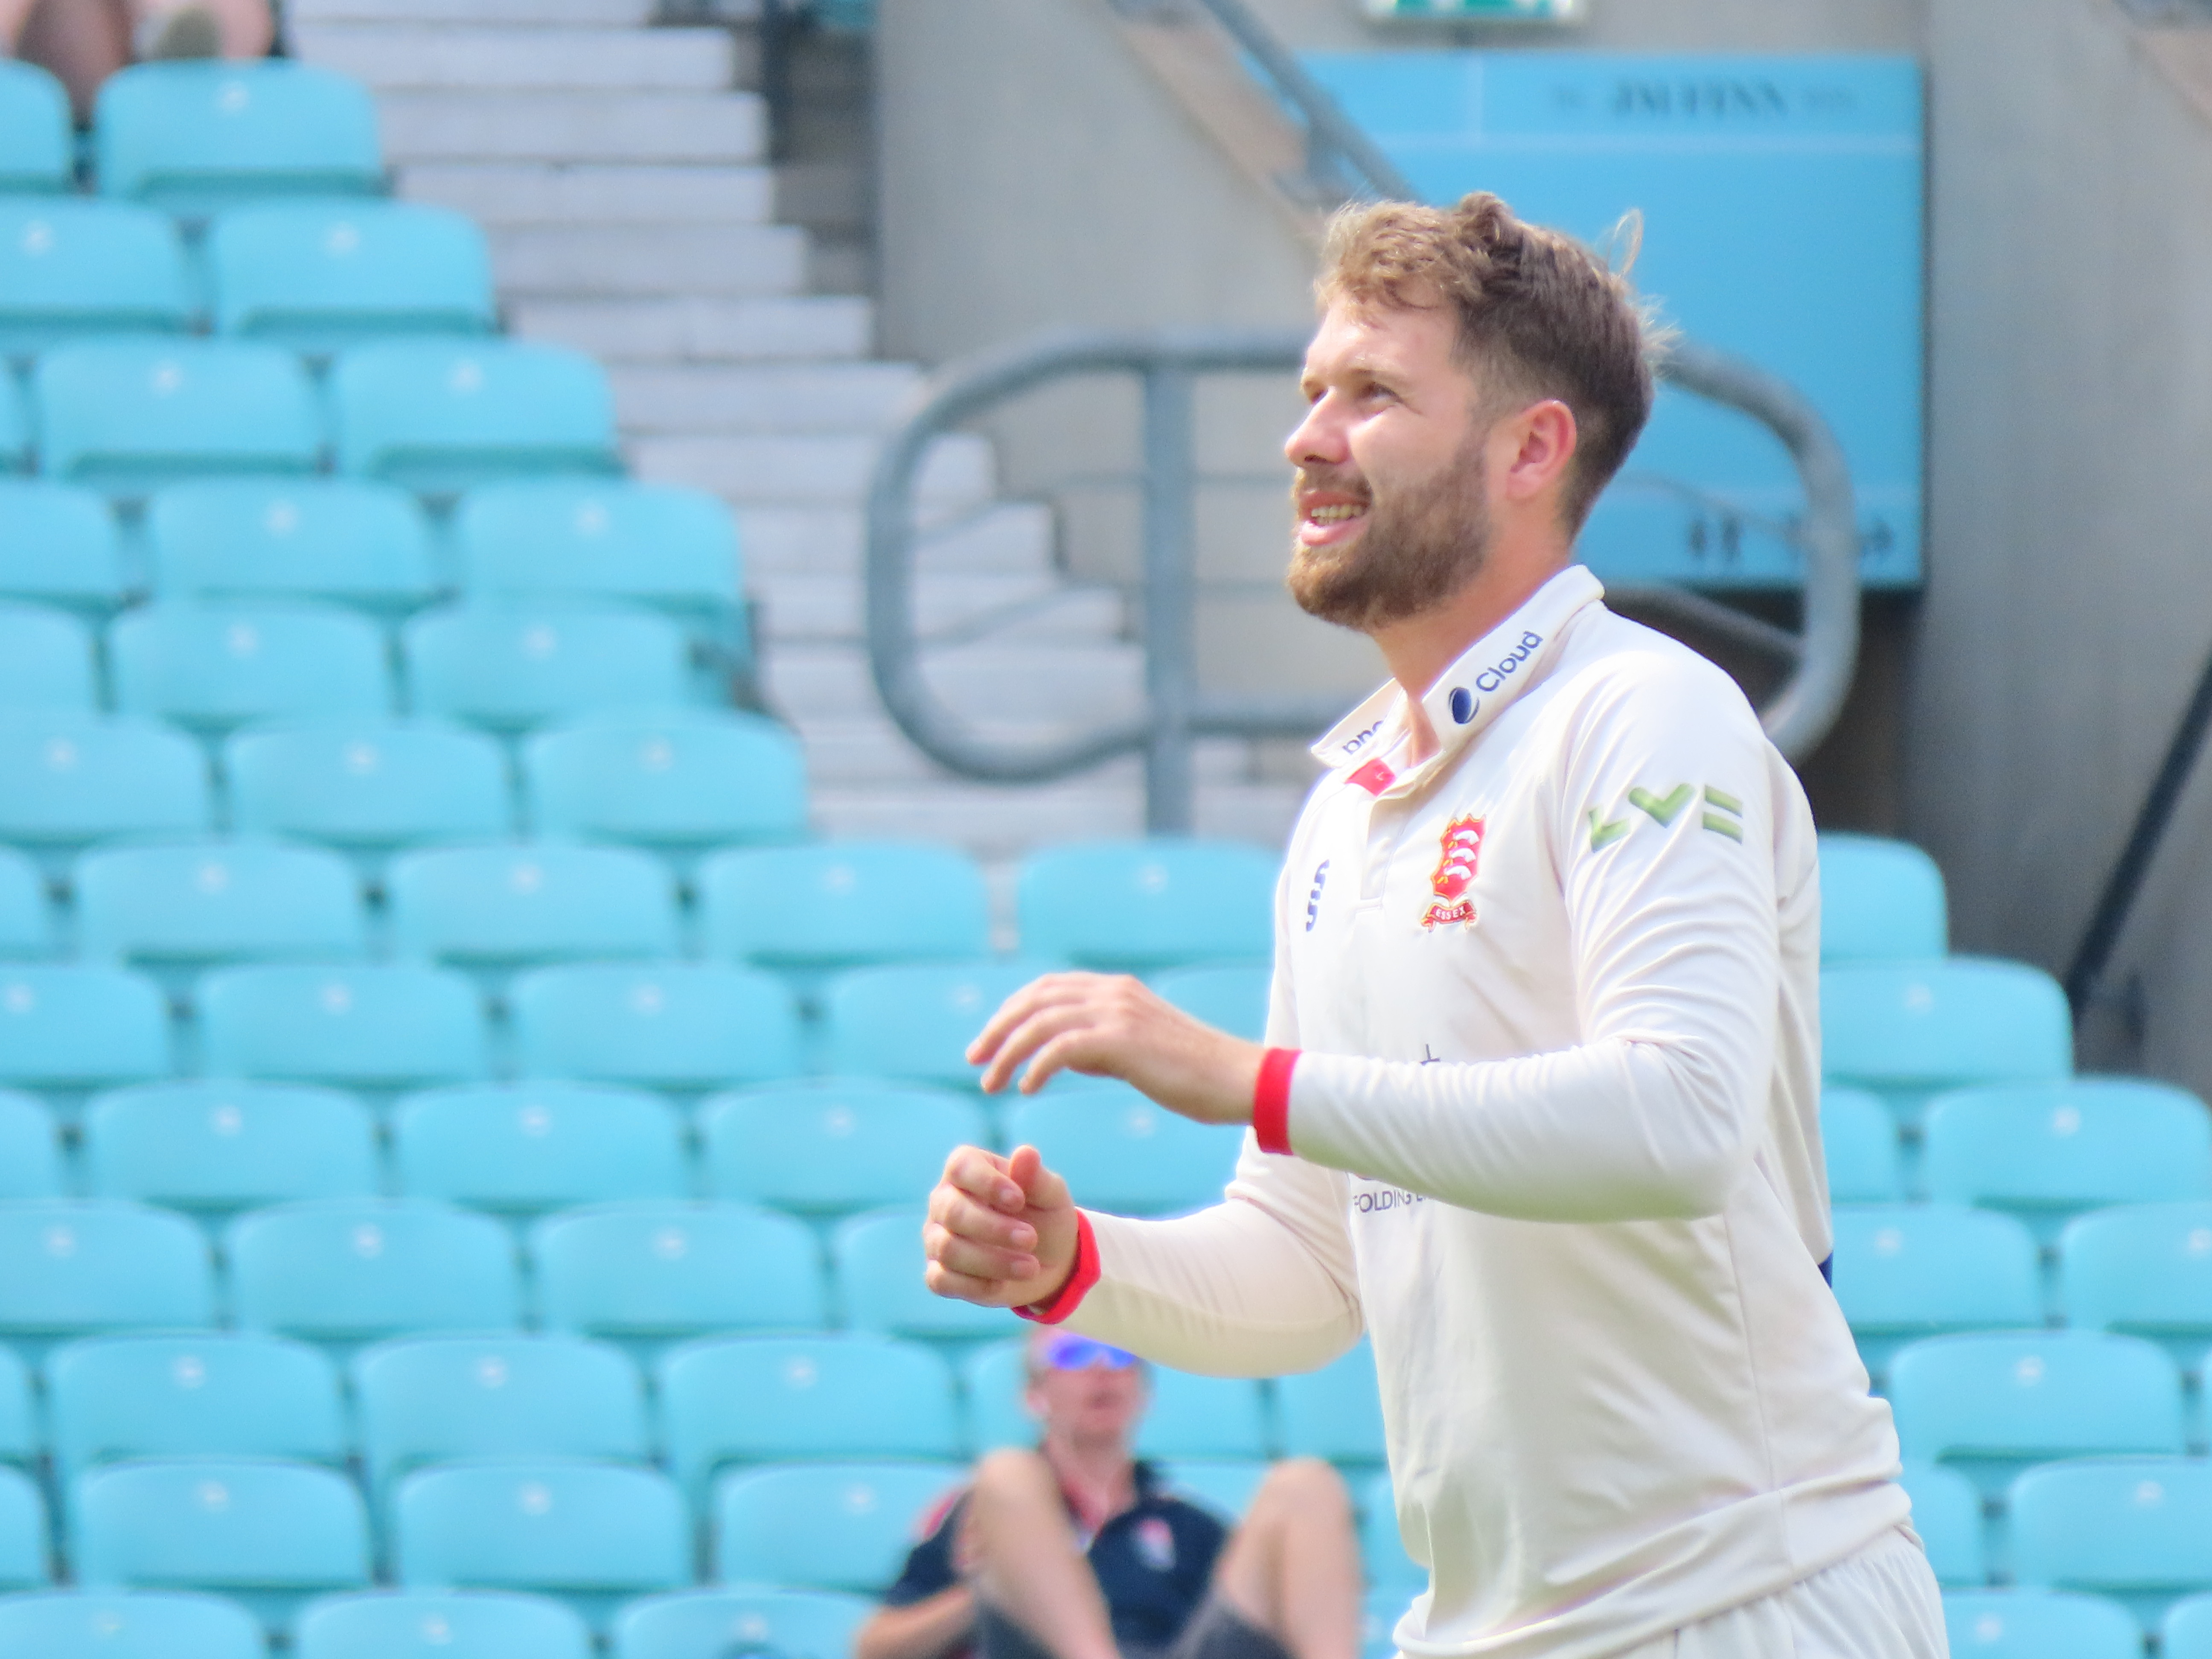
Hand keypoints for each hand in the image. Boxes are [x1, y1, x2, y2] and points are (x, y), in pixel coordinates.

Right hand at [924, 1144, 1080, 1308]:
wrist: (1047, 1260)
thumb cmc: (1044, 1216)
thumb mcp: (1051, 1196)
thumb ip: (1037, 1177)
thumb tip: (1026, 1153)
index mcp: (967, 1169)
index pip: (962, 1168)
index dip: (987, 1183)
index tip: (1019, 1200)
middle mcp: (944, 1201)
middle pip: (953, 1212)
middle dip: (994, 1229)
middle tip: (1030, 1239)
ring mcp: (936, 1238)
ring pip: (947, 1249)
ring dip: (992, 1261)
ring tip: (1030, 1267)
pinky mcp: (938, 1273)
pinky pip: (940, 1281)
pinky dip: (974, 1285)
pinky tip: (1002, 1284)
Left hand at [965, 971, 1263, 1125]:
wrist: (1238, 1079)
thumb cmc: (1193, 1073)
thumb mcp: (1138, 1049)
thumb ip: (1099, 1044)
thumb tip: (1061, 1054)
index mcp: (1116, 989)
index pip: (1047, 988)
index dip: (1012, 1011)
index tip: (990, 1040)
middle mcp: (1113, 992)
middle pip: (1035, 999)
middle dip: (998, 1028)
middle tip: (974, 1058)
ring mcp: (1118, 1012)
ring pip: (1041, 1022)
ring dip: (1008, 1052)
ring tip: (990, 1082)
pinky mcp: (1123, 1040)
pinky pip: (1062, 1048)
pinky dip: (1037, 1066)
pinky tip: (1026, 1088)